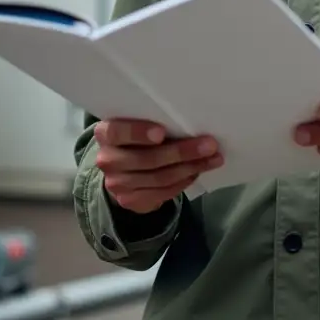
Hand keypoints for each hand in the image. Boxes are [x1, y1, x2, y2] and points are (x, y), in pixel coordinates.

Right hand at [94, 119, 222, 213]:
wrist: (123, 171)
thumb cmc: (137, 138)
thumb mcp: (137, 125)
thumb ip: (153, 122)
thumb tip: (192, 118)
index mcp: (106, 133)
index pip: (116, 132)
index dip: (138, 133)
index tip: (162, 132)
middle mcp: (107, 159)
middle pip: (147, 159)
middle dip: (182, 152)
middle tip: (210, 145)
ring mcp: (117, 184)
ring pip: (159, 177)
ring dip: (190, 167)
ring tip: (213, 158)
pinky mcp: (130, 201)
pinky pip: (162, 192)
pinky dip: (184, 181)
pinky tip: (197, 171)